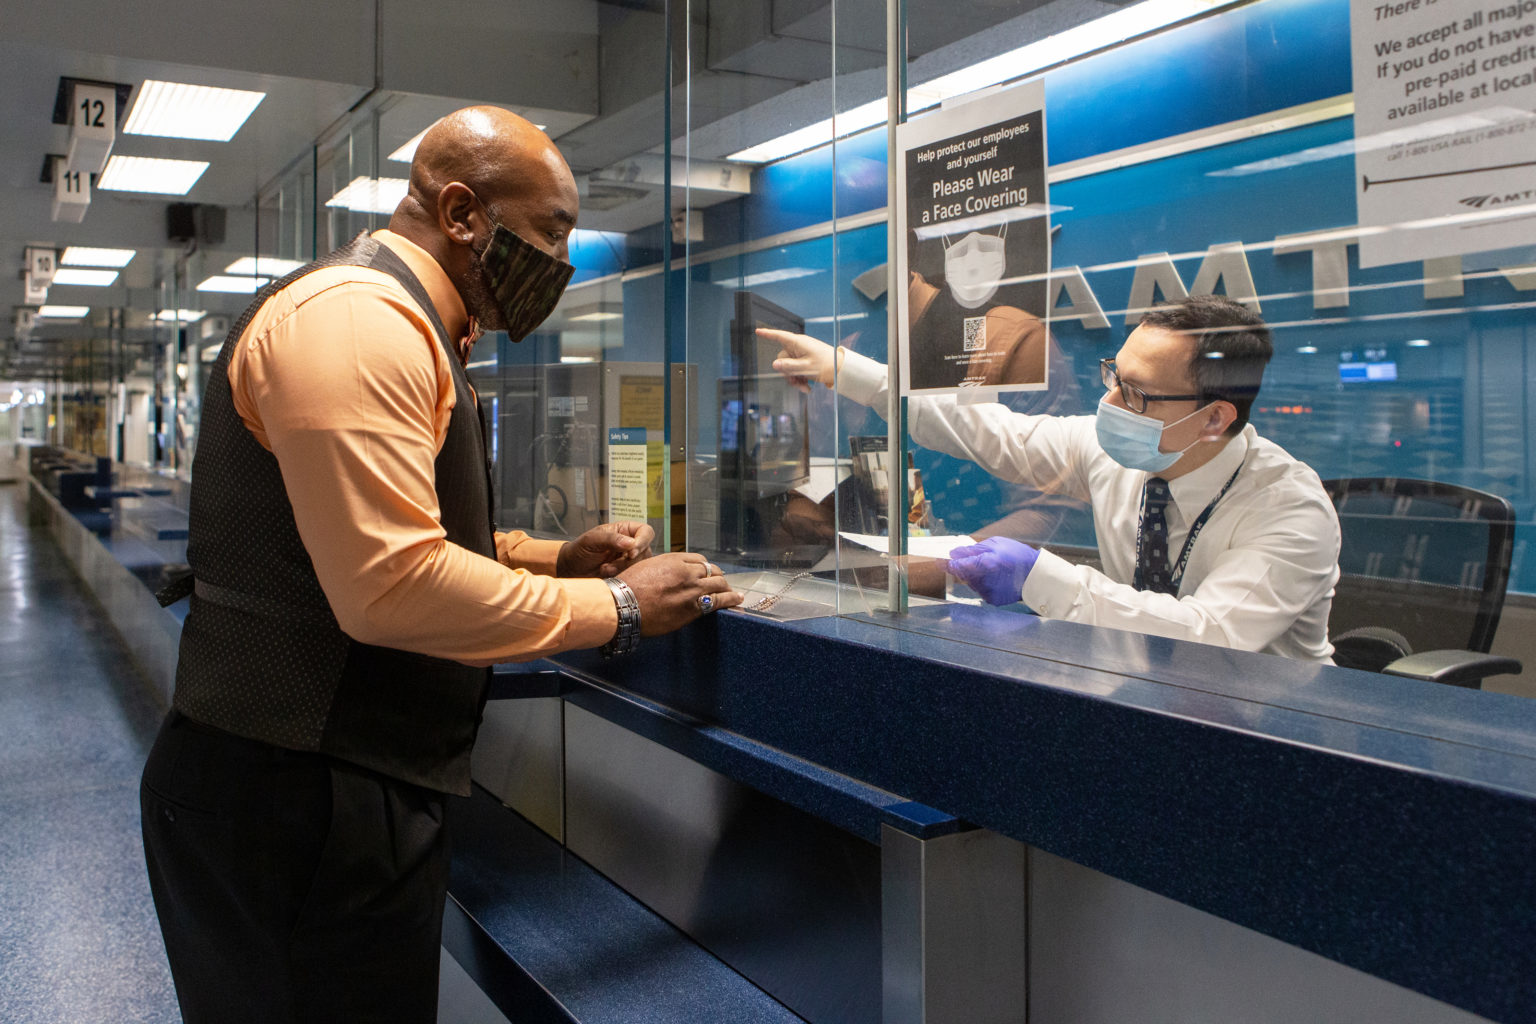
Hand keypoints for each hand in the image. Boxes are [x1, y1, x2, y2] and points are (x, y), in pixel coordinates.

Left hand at [558, 522, 654, 577]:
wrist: (571, 570)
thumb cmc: (579, 550)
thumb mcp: (592, 540)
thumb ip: (611, 539)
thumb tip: (631, 543)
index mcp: (625, 530)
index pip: (646, 532)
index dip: (642, 542)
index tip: (631, 552)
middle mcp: (631, 544)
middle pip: (645, 551)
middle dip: (628, 560)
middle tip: (611, 564)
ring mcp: (629, 560)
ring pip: (640, 566)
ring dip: (622, 569)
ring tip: (605, 568)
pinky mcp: (626, 573)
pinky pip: (633, 577)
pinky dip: (620, 576)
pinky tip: (606, 574)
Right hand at [619, 552, 742, 635]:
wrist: (623, 606)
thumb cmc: (628, 588)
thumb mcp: (645, 567)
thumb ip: (662, 568)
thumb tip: (669, 574)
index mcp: (673, 559)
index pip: (699, 560)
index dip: (705, 567)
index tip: (708, 572)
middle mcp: (686, 572)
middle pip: (712, 570)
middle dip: (718, 576)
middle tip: (721, 582)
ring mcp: (692, 590)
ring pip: (719, 583)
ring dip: (727, 587)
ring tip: (733, 592)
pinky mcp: (693, 608)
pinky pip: (718, 601)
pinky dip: (730, 599)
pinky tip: (736, 599)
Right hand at [757, 328, 835, 391]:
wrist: (842, 369)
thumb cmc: (827, 365)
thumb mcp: (806, 368)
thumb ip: (789, 366)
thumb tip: (774, 365)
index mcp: (798, 343)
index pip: (779, 336)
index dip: (768, 334)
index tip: (758, 331)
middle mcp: (799, 346)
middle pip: (783, 359)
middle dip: (788, 373)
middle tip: (798, 383)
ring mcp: (802, 353)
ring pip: (789, 367)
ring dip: (795, 378)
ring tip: (805, 387)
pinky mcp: (806, 360)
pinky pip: (796, 369)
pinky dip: (800, 378)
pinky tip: (807, 386)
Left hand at [946, 537, 1038, 605]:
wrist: (1035, 575)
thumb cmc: (1017, 555)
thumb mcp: (995, 544)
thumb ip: (972, 550)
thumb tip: (954, 553)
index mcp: (984, 564)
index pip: (958, 566)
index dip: (946, 564)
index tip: (939, 561)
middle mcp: (984, 580)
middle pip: (964, 575)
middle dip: (966, 567)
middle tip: (981, 561)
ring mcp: (988, 592)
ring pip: (972, 583)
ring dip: (976, 575)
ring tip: (994, 569)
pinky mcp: (992, 600)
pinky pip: (981, 590)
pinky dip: (985, 583)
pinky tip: (998, 578)